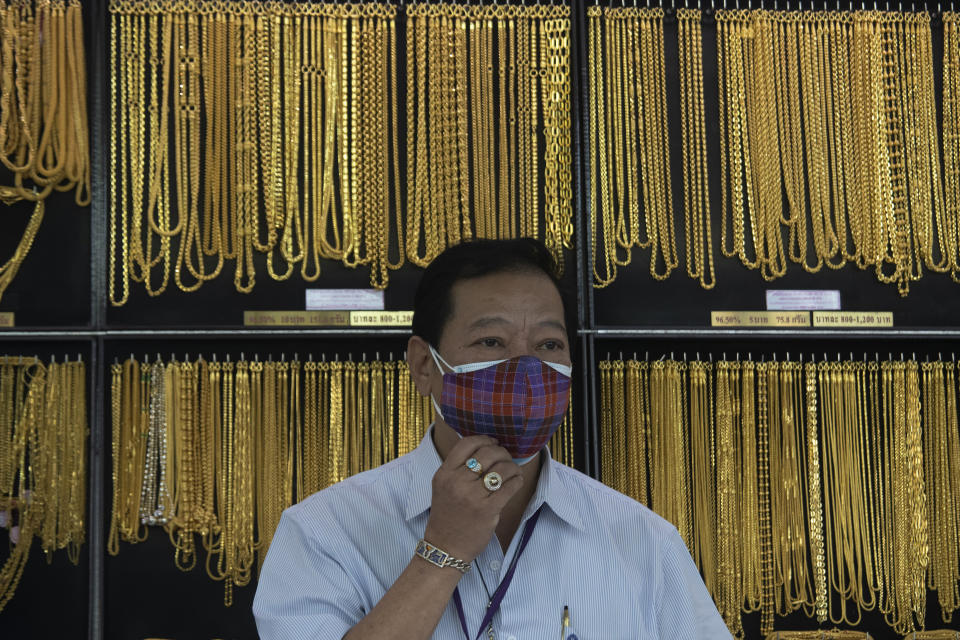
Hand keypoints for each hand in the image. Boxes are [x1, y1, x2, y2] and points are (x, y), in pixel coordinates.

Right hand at [421, 436, 523, 563]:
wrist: (445, 547)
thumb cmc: (447, 516)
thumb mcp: (443, 487)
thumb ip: (458, 468)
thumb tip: (487, 448)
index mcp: (444, 474)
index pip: (466, 444)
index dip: (484, 439)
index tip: (493, 443)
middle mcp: (457, 482)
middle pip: (488, 453)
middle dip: (502, 452)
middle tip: (506, 458)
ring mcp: (473, 496)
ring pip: (502, 468)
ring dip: (512, 467)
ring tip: (513, 471)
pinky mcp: (488, 510)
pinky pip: (510, 486)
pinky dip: (517, 480)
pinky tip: (516, 482)